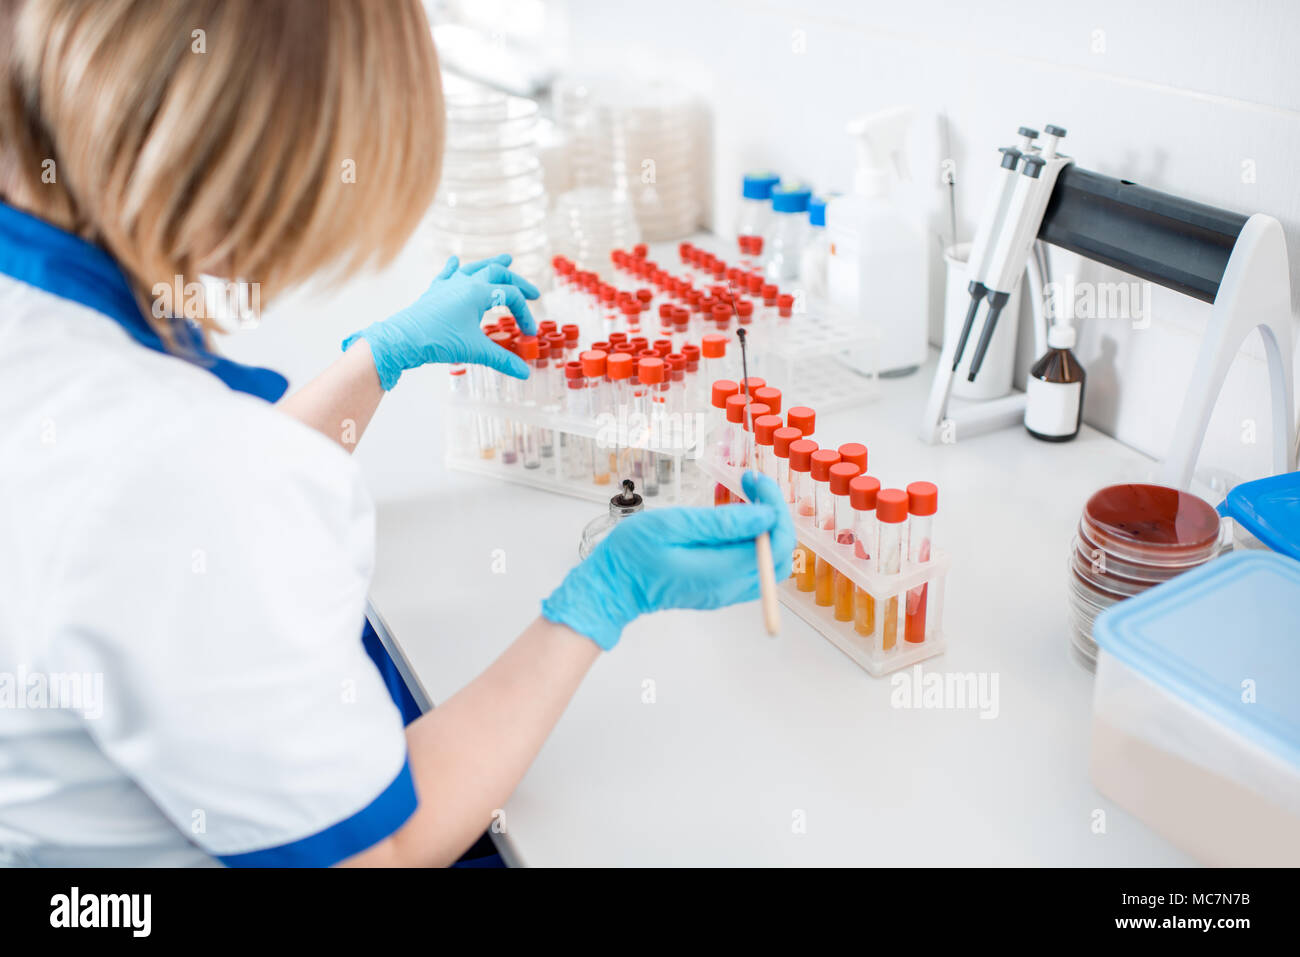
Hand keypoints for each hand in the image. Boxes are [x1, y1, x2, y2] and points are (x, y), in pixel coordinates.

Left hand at [342, 254, 539, 389]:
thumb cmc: (439, 341)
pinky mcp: (434, 292)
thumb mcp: (475, 351)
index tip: (528, 332)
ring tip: (506, 259)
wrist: (403, 339)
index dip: (524, 314)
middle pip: (497, 274)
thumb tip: (524, 373)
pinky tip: (454, 261)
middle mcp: (464, 282)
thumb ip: (502, 360)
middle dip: (517, 282)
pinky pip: (447, 274)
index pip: (510, 296)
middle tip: (532, 292)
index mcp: (477, 291)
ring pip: (474, 268)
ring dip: (492, 264)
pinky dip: (454, 268)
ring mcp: (448, 285)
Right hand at [541, 472, 794, 649]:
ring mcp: (726, 593)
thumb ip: (723, 523)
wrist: (613, 586)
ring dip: (765, 527)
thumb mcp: (674, 526)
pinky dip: (753, 540)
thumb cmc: (632, 553)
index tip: (757, 483)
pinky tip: (733, 520)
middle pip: (781, 555)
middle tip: (754, 486)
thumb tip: (765, 516)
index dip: (775, 508)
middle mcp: (730, 587)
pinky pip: (752, 566)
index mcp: (722, 572)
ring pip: (770, 561)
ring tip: (745, 497)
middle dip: (775, 515)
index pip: (776, 544)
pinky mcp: (720, 589)